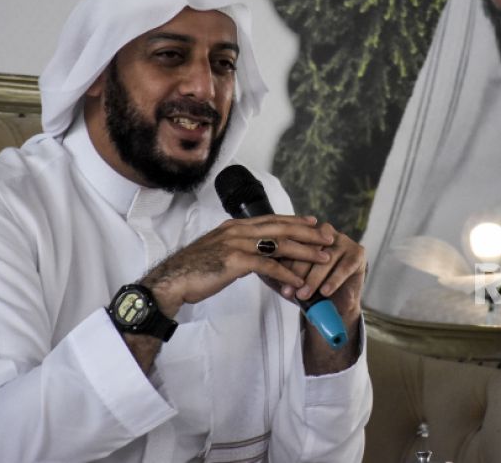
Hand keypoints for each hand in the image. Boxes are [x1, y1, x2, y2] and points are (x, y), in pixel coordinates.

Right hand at [140, 215, 334, 318]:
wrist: (172, 280)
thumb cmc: (195, 270)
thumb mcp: (221, 253)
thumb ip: (240, 250)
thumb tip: (255, 257)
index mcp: (235, 226)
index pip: (272, 219)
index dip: (295, 220)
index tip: (315, 222)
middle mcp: (238, 229)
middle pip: (281, 227)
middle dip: (308, 232)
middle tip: (329, 237)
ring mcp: (237, 243)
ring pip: (280, 244)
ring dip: (305, 252)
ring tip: (323, 258)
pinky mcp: (235, 260)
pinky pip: (268, 266)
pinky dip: (286, 274)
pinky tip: (299, 282)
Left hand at [278, 228, 366, 373]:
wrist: (336, 304)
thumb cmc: (310, 287)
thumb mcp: (291, 277)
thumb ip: (277, 270)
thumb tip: (256, 268)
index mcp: (306, 232)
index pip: (293, 241)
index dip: (282, 260)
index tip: (271, 277)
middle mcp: (324, 232)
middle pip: (308, 248)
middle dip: (297, 271)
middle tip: (288, 290)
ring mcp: (342, 240)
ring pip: (325, 258)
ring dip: (314, 278)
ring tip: (304, 295)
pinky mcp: (358, 252)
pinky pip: (344, 266)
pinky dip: (334, 280)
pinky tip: (325, 292)